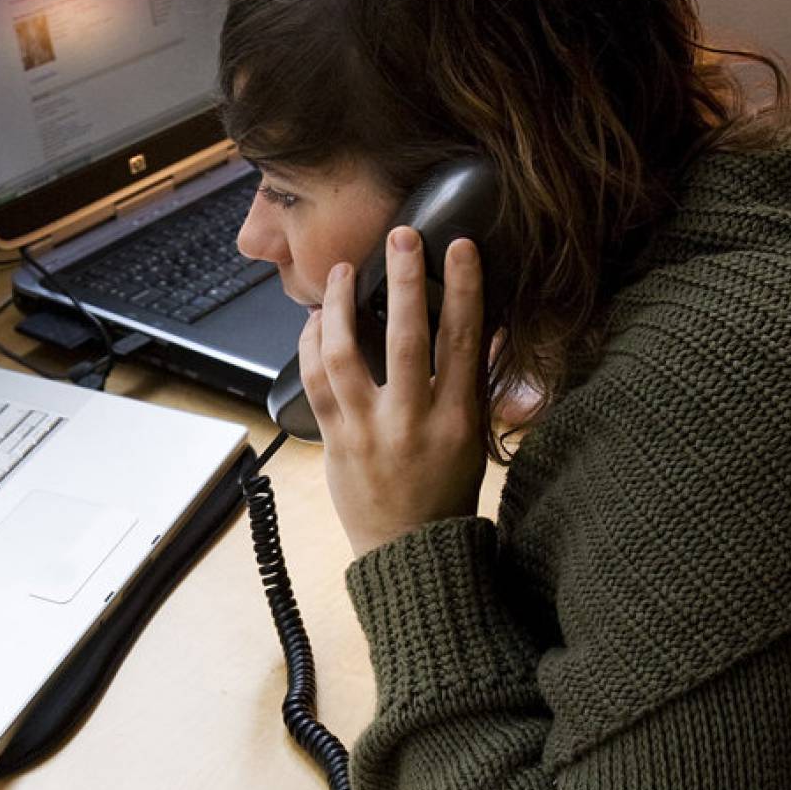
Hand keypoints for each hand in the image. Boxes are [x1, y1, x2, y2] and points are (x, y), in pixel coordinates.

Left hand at [297, 226, 487, 556]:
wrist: (409, 552)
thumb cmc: (445, 492)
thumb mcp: (474, 438)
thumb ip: (473, 383)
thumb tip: (479, 327)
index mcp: (458, 419)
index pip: (465, 340)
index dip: (464, 289)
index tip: (460, 247)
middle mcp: (413, 421)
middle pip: (408, 338)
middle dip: (404, 281)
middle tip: (400, 238)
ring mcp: (368, 431)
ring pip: (347, 354)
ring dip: (342, 305)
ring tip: (343, 272)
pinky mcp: (334, 440)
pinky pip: (314, 381)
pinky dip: (311, 344)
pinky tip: (315, 320)